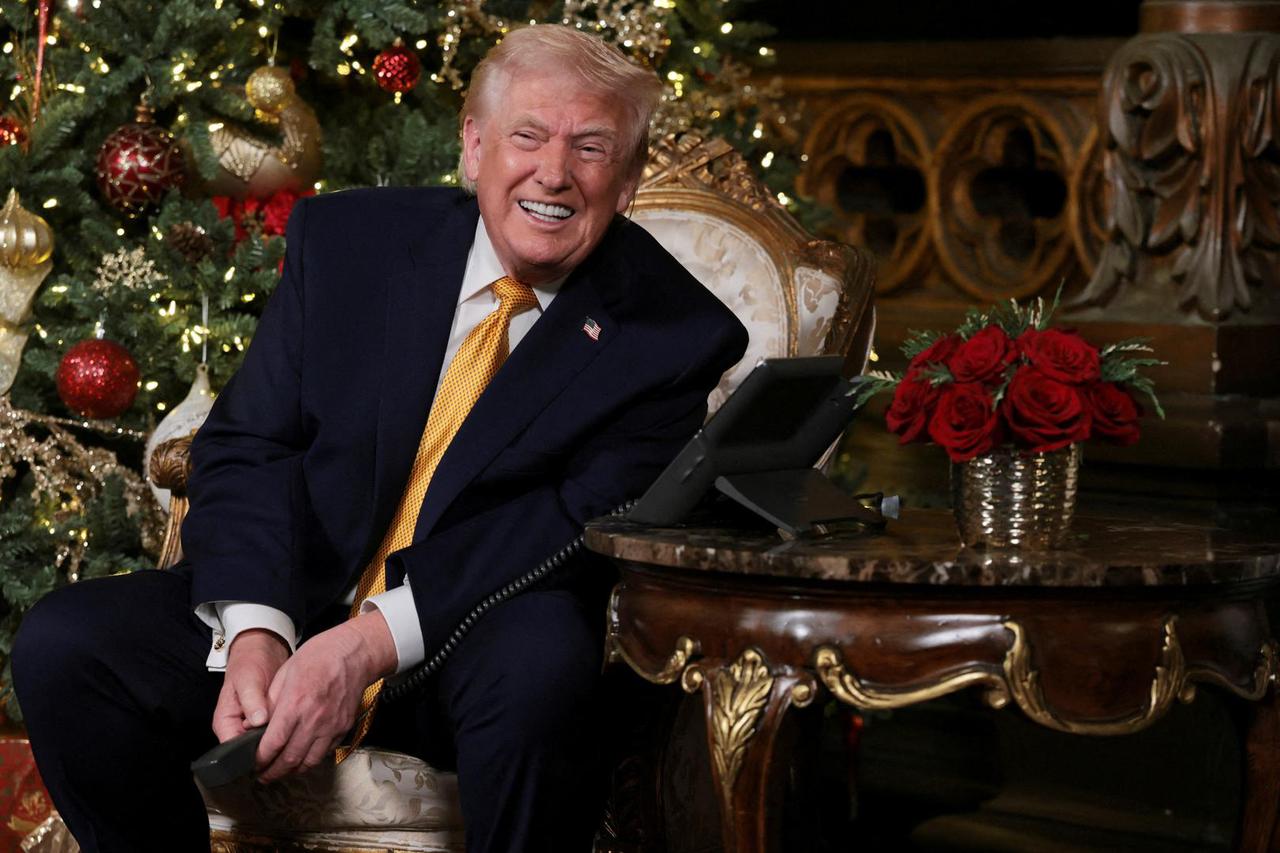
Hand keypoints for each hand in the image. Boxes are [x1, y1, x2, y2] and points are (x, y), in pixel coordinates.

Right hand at [213, 629, 289, 743]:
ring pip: (265, 745)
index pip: (233, 751)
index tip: (271, 751)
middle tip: (288, 745)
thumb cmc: (249, 662)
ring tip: (295, 738)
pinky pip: (276, 734)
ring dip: (278, 742)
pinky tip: (299, 729)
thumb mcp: (248, 679)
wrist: (262, 650)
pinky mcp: (269, 721)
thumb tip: (258, 722)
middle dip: (268, 751)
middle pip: (250, 752)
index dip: (251, 755)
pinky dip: (285, 732)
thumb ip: (252, 701)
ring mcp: (253, 726)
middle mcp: (237, 729)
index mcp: (225, 723)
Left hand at [255, 609, 396, 781]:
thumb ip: (270, 701)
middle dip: (273, 772)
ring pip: (309, 762)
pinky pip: (325, 753)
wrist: (356, 653)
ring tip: (281, 772)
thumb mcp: (286, 672)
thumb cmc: (320, 655)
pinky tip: (302, 757)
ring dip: (292, 771)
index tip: (253, 763)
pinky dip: (311, 760)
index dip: (260, 759)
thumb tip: (254, 723)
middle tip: (263, 775)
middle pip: (289, 759)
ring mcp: (331, 726)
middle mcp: (313, 720)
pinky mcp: (343, 728)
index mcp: (295, 705)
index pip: (272, 744)